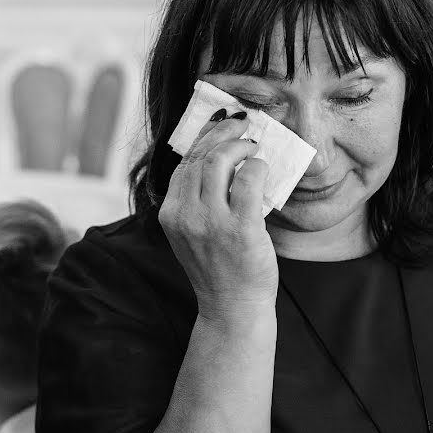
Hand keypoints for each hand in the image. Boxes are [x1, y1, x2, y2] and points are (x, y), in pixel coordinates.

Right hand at [159, 108, 277, 324]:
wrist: (231, 307)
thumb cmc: (218, 267)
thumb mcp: (192, 231)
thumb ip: (196, 199)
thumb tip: (218, 156)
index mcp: (170, 214)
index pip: (184, 163)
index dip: (204, 137)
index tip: (221, 125)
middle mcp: (185, 215)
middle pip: (200, 156)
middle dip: (223, 133)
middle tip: (242, 127)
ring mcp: (211, 222)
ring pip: (220, 162)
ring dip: (239, 147)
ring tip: (252, 147)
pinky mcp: (240, 229)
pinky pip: (248, 180)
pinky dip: (257, 167)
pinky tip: (261, 168)